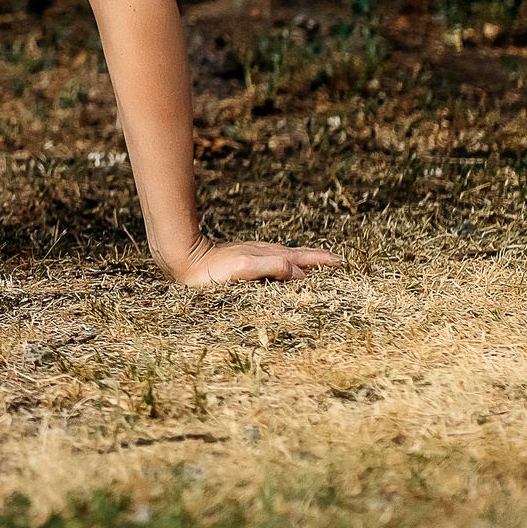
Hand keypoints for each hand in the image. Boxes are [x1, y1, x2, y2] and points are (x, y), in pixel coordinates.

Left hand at [161, 236, 342, 285]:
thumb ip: (273, 268)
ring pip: (286, 257)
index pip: (302, 259)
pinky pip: (274, 262)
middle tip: (339, 262)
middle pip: (297, 256)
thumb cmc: (212, 269)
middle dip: (319, 259)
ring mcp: (254, 257)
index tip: (343, 262)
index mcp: (269, 257)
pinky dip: (287, 264)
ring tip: (318, 265)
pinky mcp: (244, 262)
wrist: (184, 261)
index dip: (322, 261)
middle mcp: (264, 254)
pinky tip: (284, 268)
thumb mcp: (245, 269)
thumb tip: (301, 273)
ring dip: (304, 261)